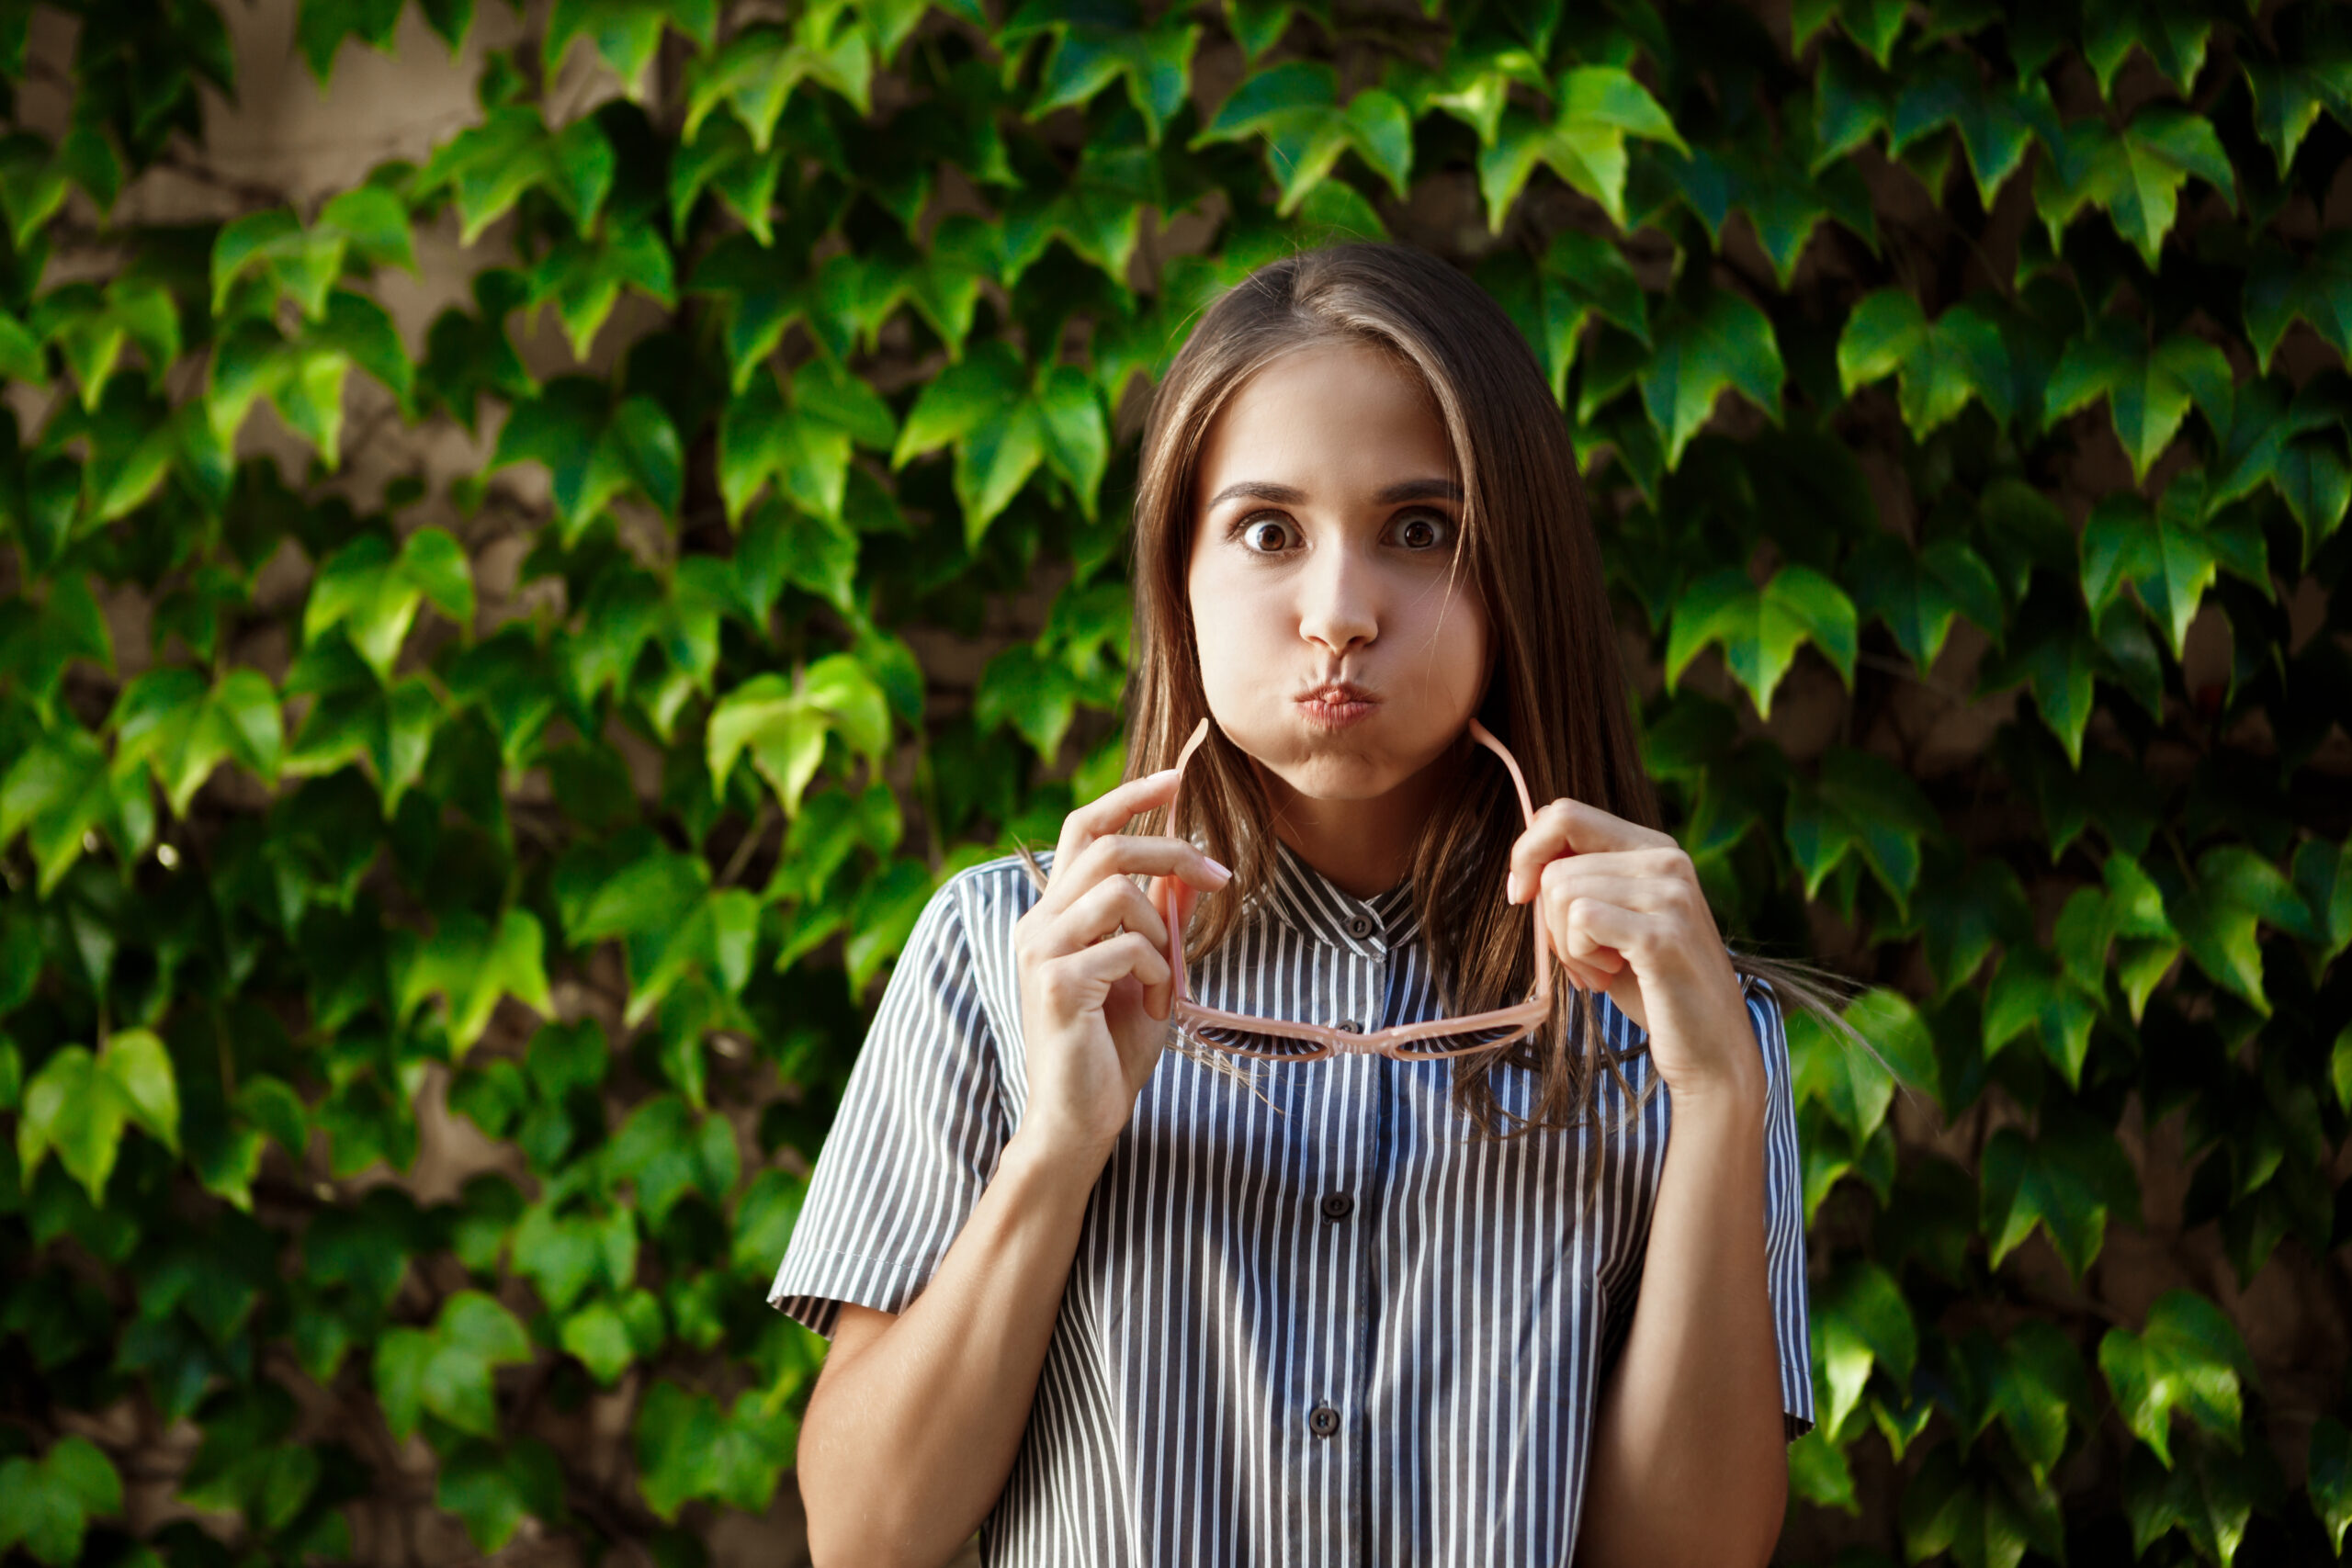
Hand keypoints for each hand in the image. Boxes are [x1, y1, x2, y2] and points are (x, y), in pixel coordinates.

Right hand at [1011, 769, 1232, 1158]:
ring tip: (1162, 978)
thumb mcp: (1148, 970)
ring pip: (1118, 892)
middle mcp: (1037, 923)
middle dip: (1171, 850)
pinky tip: (1149, 1006)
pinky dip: (1155, 973)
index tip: (1176, 778)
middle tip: (1221, 875)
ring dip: (1161, 931)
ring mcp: (1039, 951)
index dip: (1128, 797)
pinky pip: (1127, 947)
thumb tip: (1187, 865)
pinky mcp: (1054, 983)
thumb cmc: (1111, 1048)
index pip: (1084, 829)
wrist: (1081, 1119)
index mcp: (1053, 913)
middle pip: (1106, 846)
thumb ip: (1158, 917)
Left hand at [1505, 799, 1760, 1103]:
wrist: (1711, 1049)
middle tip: (1584, 959)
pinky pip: (1579, 921)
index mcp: (1654, 849)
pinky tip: (1608, 977)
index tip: (1521, 895)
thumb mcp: (1613, 923)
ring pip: (1562, 894)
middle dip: (1550, 921)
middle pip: (1556, 865)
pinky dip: (1578, 956)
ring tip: (1603, 971)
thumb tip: (1525, 864)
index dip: (1528, 852)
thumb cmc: (1652, 986)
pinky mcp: (1661, 933)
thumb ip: (1581, 884)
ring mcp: (1668, 894)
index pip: (1564, 814)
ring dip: (1566, 946)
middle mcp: (1666, 860)